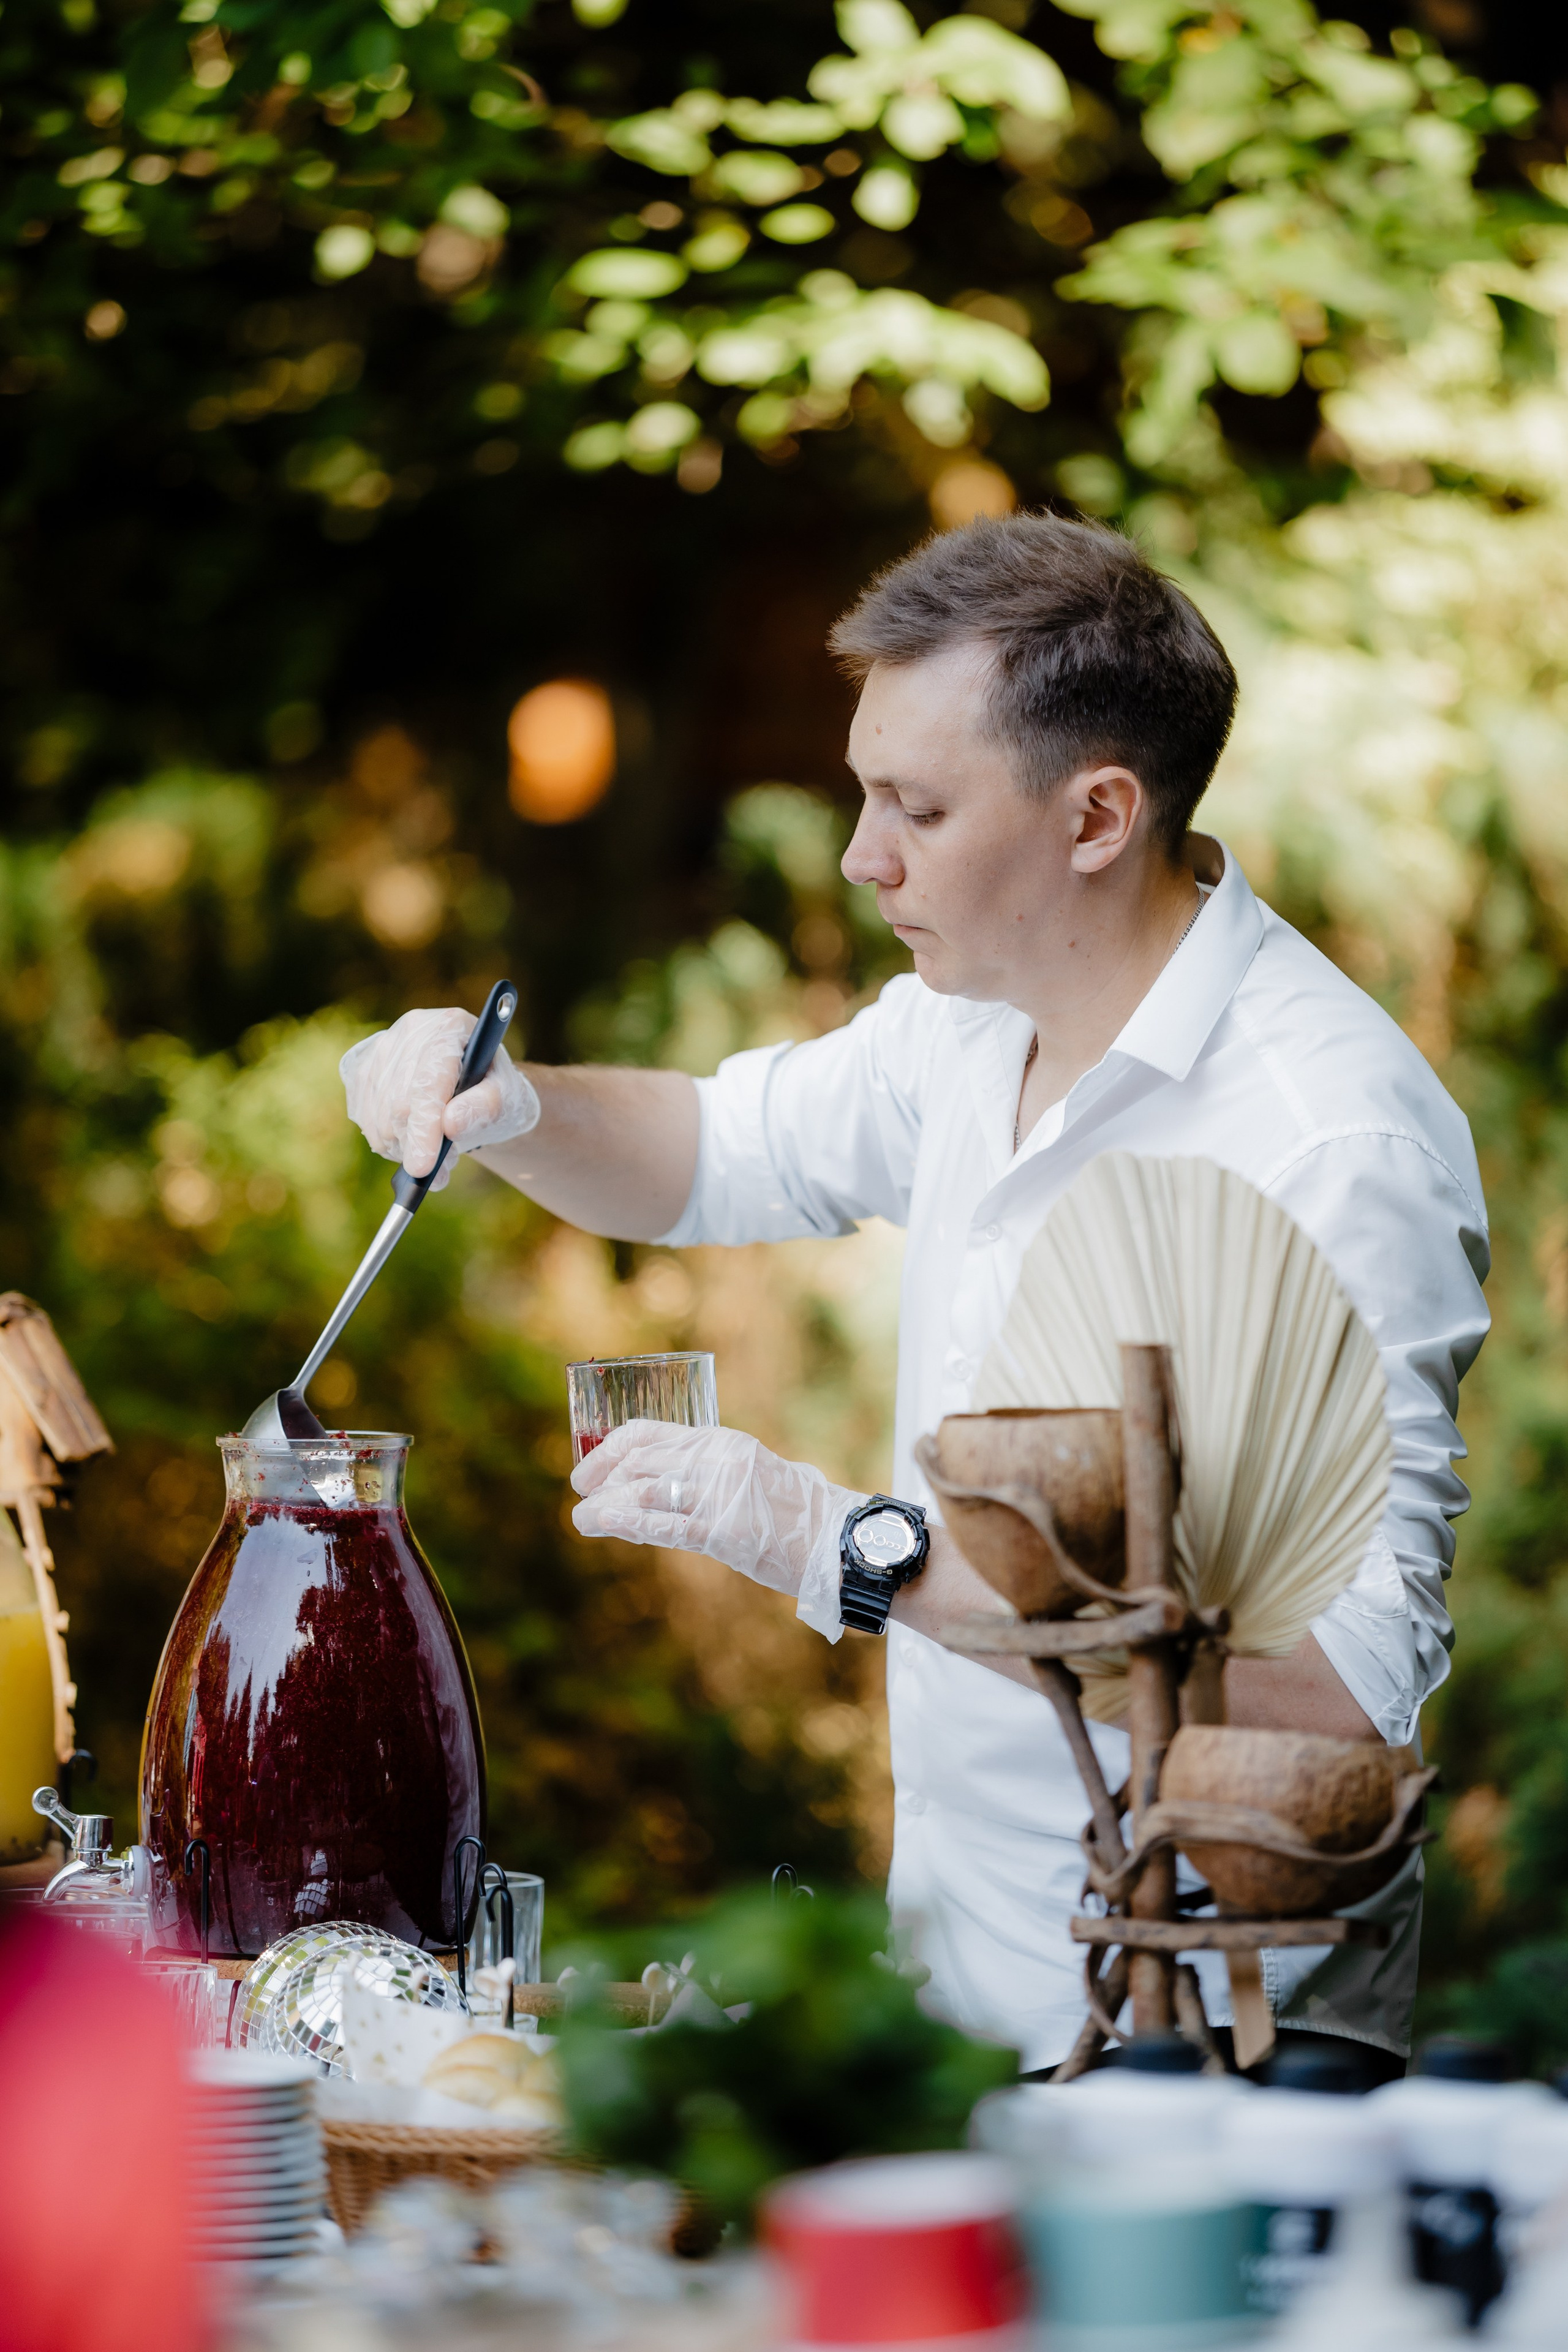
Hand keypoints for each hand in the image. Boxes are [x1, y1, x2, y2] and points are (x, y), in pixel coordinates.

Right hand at [340, 1006, 539, 1186]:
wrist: (476, 1083)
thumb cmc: (495, 1090)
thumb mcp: (507, 1099)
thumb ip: (485, 1108)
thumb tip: (450, 1125)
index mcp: (451, 1027)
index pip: (428, 1083)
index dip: (424, 1127)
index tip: (423, 1168)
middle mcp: (412, 1030)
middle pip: (398, 1105)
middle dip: (419, 1146)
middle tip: (447, 1164)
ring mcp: (381, 1048)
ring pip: (378, 1118)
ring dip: (405, 1148)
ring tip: (436, 1151)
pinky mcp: (361, 1068)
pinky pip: (364, 1119)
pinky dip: (388, 1142)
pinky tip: (413, 1139)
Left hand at [570, 1420, 864, 1640]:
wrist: (839, 1537)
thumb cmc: (797, 1514)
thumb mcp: (750, 1478)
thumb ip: (710, 1475)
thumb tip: (664, 1487)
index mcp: (721, 1442)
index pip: (651, 1433)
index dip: (612, 1448)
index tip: (591, 1467)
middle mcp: (716, 1460)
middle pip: (641, 1461)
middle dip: (603, 1476)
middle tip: (582, 1493)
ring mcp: (720, 1494)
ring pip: (645, 1492)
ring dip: (607, 1505)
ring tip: (583, 1518)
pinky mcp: (724, 1530)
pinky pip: (665, 1525)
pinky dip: (627, 1523)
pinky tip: (602, 1523)